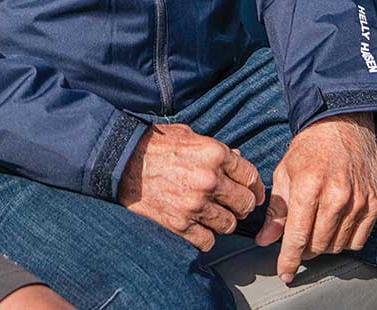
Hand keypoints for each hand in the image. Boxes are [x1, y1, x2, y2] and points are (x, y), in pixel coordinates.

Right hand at [116, 122, 265, 251]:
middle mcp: (209, 180)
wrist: (122, 161)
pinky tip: (197, 226)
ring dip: (222, 222)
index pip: (250, 176)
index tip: (252, 193)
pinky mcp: (180, 224)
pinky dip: (204, 237)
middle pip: (244, 204)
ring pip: (229, 225)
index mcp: (214, 154)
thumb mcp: (189, 136)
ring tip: (211, 215)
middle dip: (241, 206)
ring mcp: (195, 204)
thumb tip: (237, 157)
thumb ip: (216, 149)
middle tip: (232, 205)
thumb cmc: (154, 145)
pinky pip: (207, 241)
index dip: (253, 187)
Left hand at [255, 114, 376, 282]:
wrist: (344, 124)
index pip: (297, 235)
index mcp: (308, 185)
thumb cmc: (310, 148)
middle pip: (318, 244)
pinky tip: (335, 228)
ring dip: (324, 246)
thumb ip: (276, 210)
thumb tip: (265, 240)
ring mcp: (358, 200)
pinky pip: (358, 240)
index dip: (289, 259)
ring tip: (316, 230)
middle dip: (305, 250)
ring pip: (337, 245)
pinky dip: (344, 241)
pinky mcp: (374, 203)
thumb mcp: (285, 172)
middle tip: (299, 241)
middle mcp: (336, 195)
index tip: (284, 273)